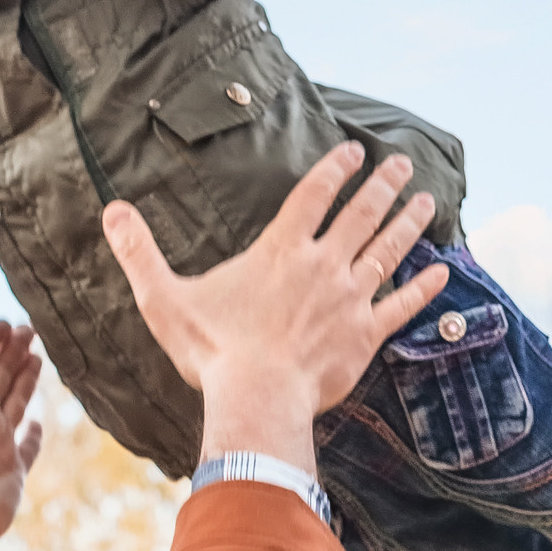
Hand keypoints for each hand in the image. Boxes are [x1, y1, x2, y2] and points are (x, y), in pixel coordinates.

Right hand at [102, 146, 447, 473]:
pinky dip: (423, 287)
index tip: (354, 150)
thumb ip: (140, 253)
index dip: (335, 168)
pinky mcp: (365, 335)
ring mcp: (350, 299)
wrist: (258, 400)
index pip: (314, 195)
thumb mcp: (165, 299)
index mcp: (281, 250)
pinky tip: (441, 269)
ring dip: (409, 221)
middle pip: (361, 213)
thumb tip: (111, 211)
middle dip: (384, 183)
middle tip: (402, 162)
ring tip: (427, 199)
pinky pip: (402, 305)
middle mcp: (323, 266)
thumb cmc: (213, 352)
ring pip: (388, 250)